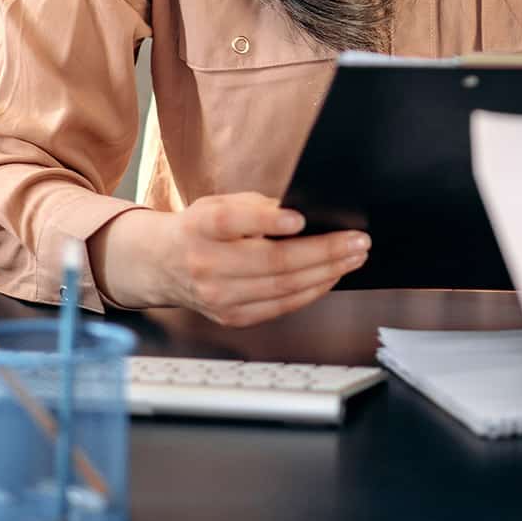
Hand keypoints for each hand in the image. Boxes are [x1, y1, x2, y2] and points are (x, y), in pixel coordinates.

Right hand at [94, 192, 367, 325]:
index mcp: (200, 227)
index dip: (266, 220)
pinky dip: (311, 291)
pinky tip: (330, 276)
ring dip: (326, 272)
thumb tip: (306, 215)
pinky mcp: (232, 317)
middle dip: (323, 252)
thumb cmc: (200, 228)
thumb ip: (257, 206)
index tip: (299, 218)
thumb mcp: (219, 204)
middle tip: (357, 241)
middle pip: (272, 262)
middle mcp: (207, 265)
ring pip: (282, 288)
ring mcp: (219, 297)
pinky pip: (280, 306)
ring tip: (353, 257)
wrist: (164, 265)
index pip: (231, 222)